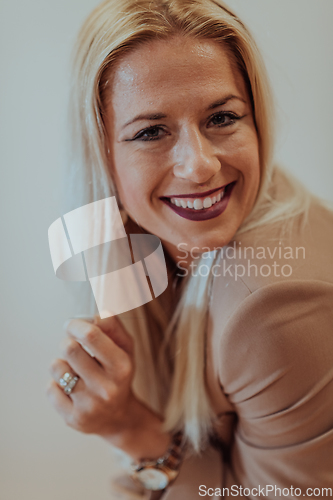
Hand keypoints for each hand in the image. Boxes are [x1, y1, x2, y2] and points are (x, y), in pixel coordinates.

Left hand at [47, 315, 136, 435]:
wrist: (118, 418)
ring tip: (73, 369)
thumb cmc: (118, 374)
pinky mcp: (73, 418)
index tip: (71, 325)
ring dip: (61, 363)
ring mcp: (89, 405)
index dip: (76, 324)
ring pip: (57, 367)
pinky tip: (70, 387)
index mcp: (121, 366)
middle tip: (72, 345)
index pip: (91, 335)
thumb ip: (113, 327)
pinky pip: (50, 388)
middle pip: (69, 348)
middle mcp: (106, 387)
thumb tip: (98, 315)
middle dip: (67, 341)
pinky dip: (56, 383)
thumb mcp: (125, 348)